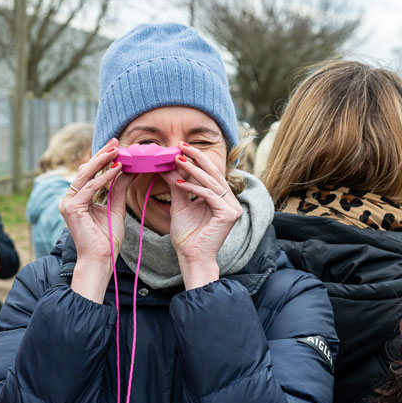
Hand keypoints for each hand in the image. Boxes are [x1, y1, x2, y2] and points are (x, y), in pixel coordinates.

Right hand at [59, 139, 133, 300]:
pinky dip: (104, 177)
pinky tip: (117, 169)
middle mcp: (69, 199)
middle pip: (85, 170)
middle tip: (116, 141)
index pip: (89, 173)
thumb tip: (129, 169)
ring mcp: (68, 203)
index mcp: (77, 199)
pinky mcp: (71, 208)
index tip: (116, 146)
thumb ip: (119, 189)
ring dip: (103, 161)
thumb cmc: (107, 240)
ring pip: (86, 175)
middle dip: (101, 154)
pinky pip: (90, 188)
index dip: (102, 158)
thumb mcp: (116, 208)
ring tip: (118, 150)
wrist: (101, 260)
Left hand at [158, 145, 241, 288]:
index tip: (180, 147)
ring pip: (211, 182)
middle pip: (213, 173)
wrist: (191, 257)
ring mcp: (232, 207)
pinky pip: (209, 195)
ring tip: (177, 159)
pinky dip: (193, 187)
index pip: (209, 174)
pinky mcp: (229, 214)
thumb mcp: (180, 205)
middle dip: (197, 157)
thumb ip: (178, 185)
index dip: (196, 159)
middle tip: (181, 145)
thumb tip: (169, 165)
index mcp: (221, 198)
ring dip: (193, 169)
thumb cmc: (186, 235)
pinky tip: (178, 182)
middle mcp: (230, 201)